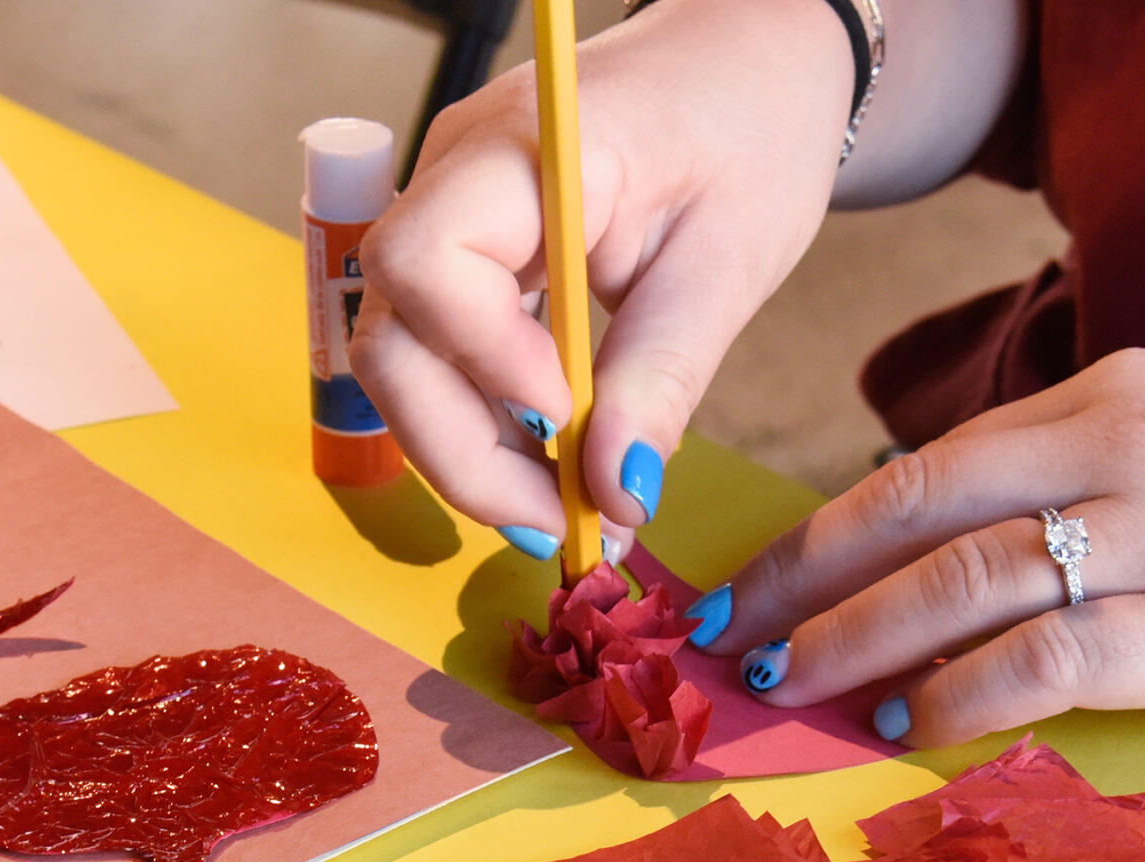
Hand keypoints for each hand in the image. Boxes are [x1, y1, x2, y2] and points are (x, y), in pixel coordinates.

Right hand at [349, 0, 853, 556]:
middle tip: (558, 523)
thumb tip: (615, 494)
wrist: (749, 55)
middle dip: (460, 449)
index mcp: (530, 147)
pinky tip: (546, 463)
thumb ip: (664, 377)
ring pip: (400, 357)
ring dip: (467, 449)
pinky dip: (482, 420)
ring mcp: (446, 207)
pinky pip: (435, 350)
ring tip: (560, 507)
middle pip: (391, 333)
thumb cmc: (753, 124)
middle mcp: (457, 171)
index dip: (477, 357)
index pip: (426, 257)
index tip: (564, 416)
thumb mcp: (732, 258)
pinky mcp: (460, 248)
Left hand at [703, 349, 1144, 745]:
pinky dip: (966, 694)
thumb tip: (967, 545)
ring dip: (859, 642)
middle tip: (727, 643)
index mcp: (1121, 395)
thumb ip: (1094, 475)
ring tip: (792, 690)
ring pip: (963, 584)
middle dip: (803, 583)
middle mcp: (1132, 449)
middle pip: (916, 512)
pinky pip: (1055, 661)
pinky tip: (914, 725)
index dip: (825, 530)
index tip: (753, 581)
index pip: (931, 462)